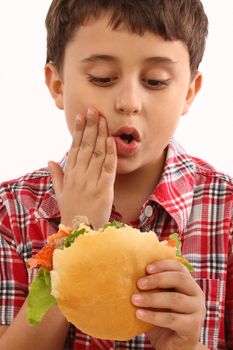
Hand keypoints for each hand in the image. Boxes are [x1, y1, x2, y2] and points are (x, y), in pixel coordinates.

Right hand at [48, 107, 116, 228]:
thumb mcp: (61, 193)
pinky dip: (110, 153)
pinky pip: (108, 167)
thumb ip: (57, 176)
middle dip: (90, 126)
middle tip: (93, 110)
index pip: (75, 148)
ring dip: (101, 134)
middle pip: (86, 146)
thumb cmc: (72, 211)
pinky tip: (111, 140)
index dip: (78, 131)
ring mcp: (92, 181)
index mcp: (70, 174)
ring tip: (103, 119)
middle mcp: (80, 175)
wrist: (80, 232)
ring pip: (97, 153)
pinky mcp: (104, 189)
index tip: (81, 117)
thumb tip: (50, 160)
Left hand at [131, 260, 205, 349]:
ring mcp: (197, 311)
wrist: (173, 347)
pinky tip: (139, 314)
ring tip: (135, 299)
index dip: (163, 265)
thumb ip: (153, 287)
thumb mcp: (158, 299)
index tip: (146, 268)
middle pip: (179, 279)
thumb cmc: (163, 318)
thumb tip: (131, 273)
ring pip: (175, 299)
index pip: (179, 267)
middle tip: (139, 283)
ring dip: (152, 298)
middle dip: (157, 279)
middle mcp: (197, 295)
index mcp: (189, 284)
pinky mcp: (193, 327)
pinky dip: (153, 316)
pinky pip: (172, 319)